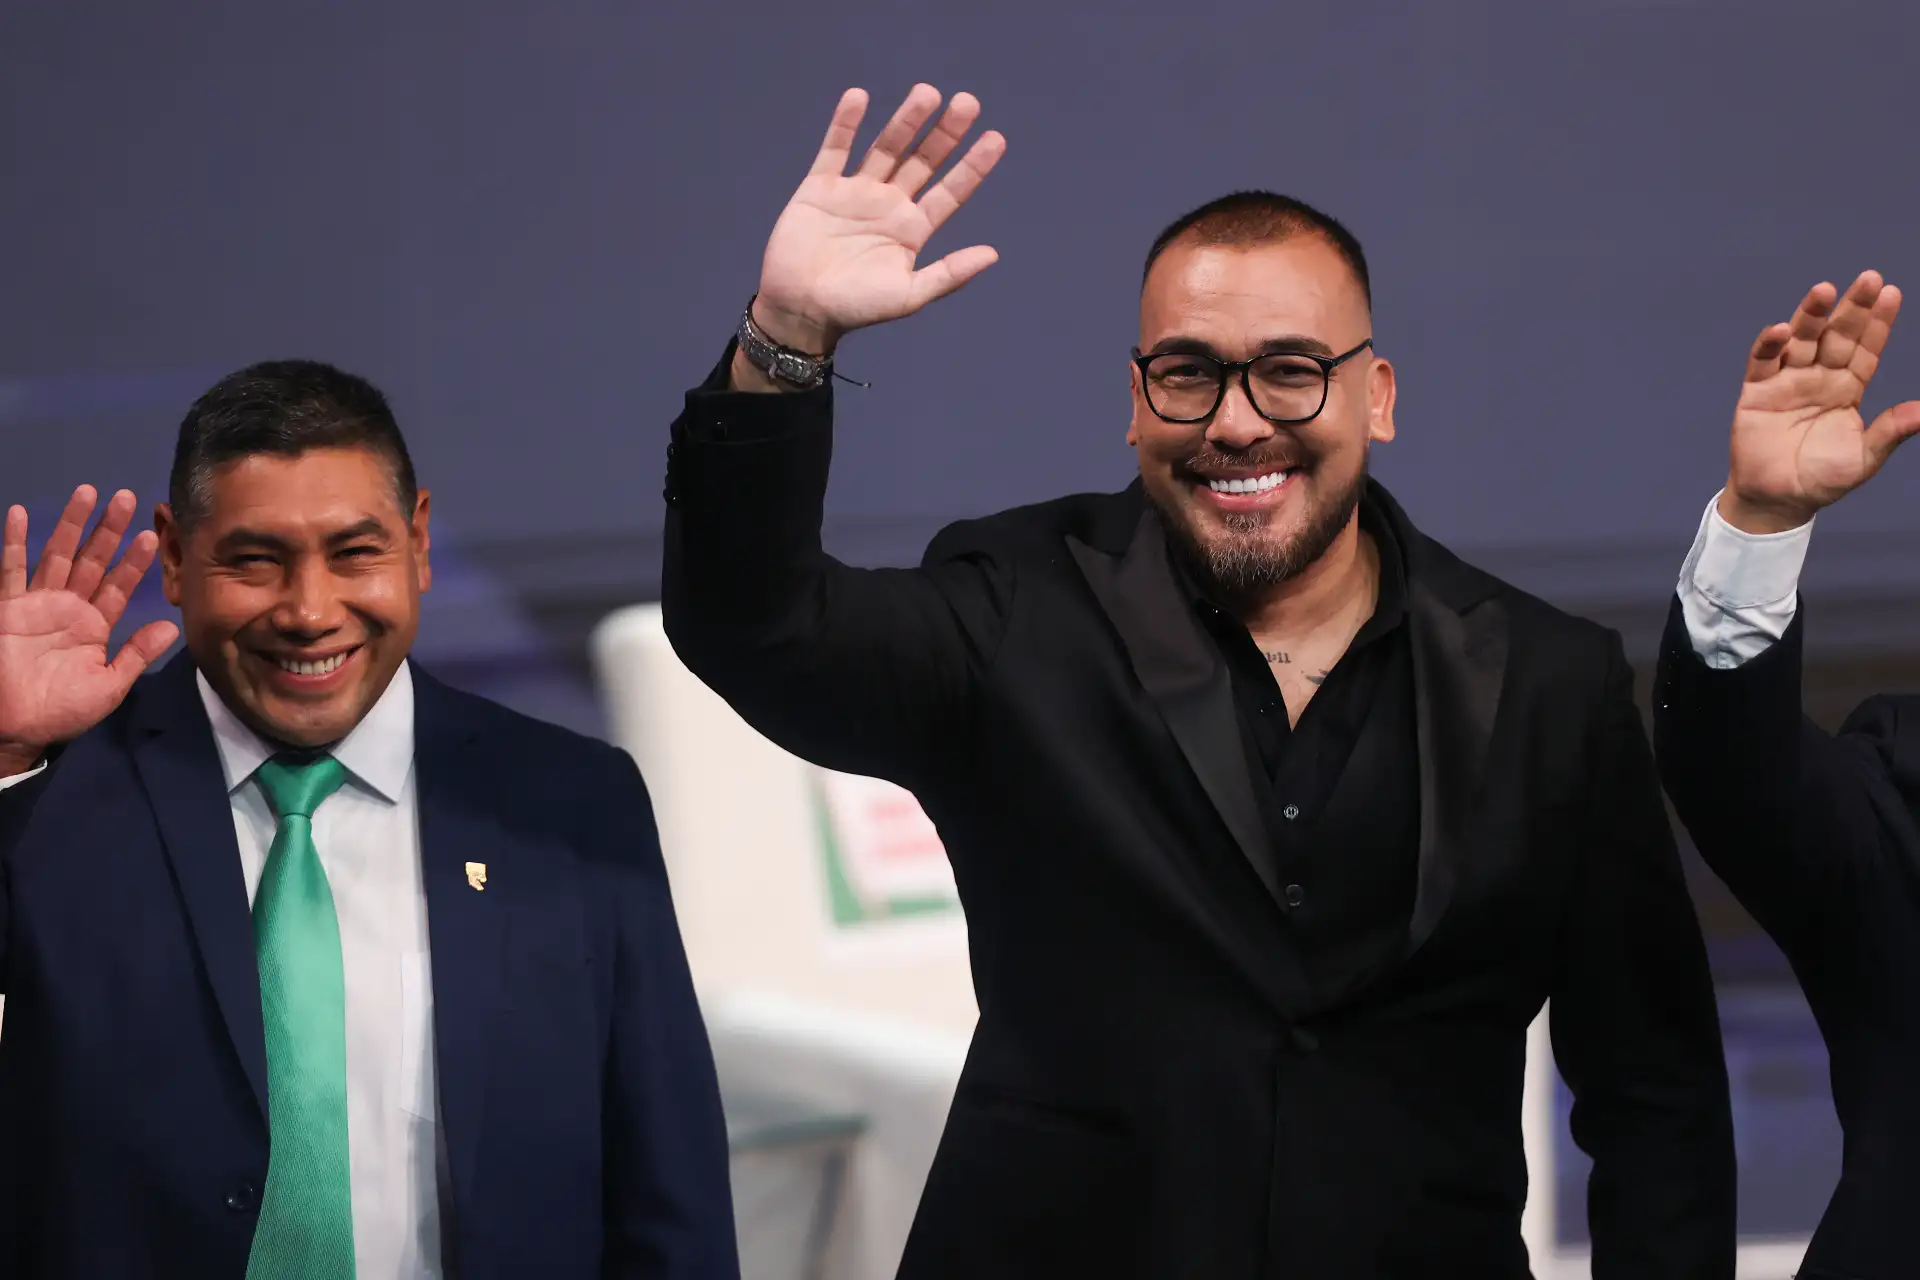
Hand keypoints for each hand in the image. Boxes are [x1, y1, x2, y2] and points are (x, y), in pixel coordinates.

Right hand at [0, 487, 179, 769]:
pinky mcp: (9, 608)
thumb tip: (173, 627)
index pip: (120, 585)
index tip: (154, 535)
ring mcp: (38, 604)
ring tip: (87, 492)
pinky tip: (21, 514)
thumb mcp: (109, 685)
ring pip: (58, 555)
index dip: (135, 561)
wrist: (15, 727)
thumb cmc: (61, 711)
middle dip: (109, 529)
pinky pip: (11, 571)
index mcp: (96, 626)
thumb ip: (137, 654)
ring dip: (71, 524)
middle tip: (126, 497)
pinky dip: (15, 542)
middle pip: (92, 560)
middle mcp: (70, 607)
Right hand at [747, 83, 1006, 357]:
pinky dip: (845, 123)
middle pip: (923, 160)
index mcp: (913, 229)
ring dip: (906, 120)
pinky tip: (859, 97)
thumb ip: (949, 274)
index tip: (996, 138)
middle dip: (945, 133)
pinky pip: (835, 149)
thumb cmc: (856, 308)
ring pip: (885, 147)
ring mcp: (855, 192)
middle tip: (968, 102)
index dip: (973, 165)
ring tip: (927, 93)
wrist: (800, 310)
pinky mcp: (820, 187)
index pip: (951, 190)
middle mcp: (889, 204)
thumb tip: (994, 254)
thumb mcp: (909, 296)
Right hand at [1721, 271, 1919, 533]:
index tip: (1891, 293)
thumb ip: (1890, 431)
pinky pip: (1762, 362)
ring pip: (1801, 341)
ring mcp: (1786, 382)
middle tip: (1869, 279)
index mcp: (1847, 389)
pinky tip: (1782, 330)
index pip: (1865, 349)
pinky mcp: (1756, 392)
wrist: (1777, 501)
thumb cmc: (1822, 480)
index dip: (1877, 322)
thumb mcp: (1864, 458)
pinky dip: (1769, 344)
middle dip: (1852, 308)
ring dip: (1811, 315)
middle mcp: (1818, 378)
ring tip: (1823, 290)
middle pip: (1836, 335)